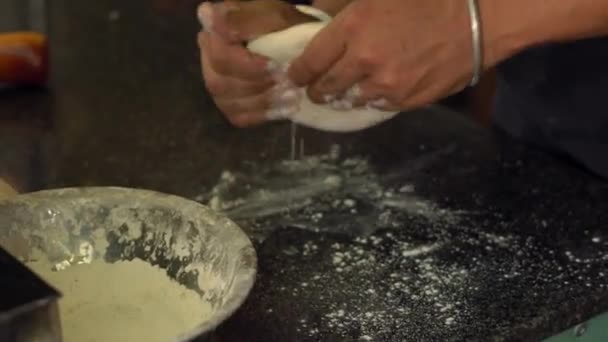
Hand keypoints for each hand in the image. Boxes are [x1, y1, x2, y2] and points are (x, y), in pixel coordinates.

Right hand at [197, 0, 315, 126]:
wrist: (292, 40)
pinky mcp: (229, 103)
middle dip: (257, 86)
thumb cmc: (281, 24)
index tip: (276, 66)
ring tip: (292, 96)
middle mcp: (207, 57)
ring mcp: (216, 82)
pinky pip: (238, 117)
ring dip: (263, 102)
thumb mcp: (272, 14)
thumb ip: (244, 18)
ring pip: (227, 102)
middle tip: (288, 83)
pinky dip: (263, 115)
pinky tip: (285, 109)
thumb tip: (209, 16)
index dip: (247, 66)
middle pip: (218, 83)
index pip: (218, 56)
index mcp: (213, 31)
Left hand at [288, 0, 507, 110]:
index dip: (298, 72)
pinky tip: (375, 90)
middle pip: (325, 88)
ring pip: (349, 101)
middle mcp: (364, 61)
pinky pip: (377, 106)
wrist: (480, 18)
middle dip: (316, 90)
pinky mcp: (406, 101)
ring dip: (344, 96)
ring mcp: (386, 85)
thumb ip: (342, 4)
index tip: (295, 76)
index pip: (310, 60)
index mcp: (353, 27)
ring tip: (346, 91)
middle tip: (315, 89)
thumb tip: (317, 13)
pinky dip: (371, 99)